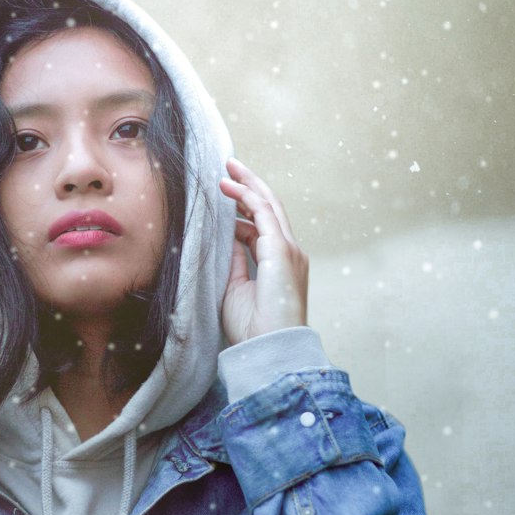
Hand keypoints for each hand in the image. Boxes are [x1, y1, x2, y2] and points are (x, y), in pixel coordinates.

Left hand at [218, 159, 308, 344]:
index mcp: (280, 264)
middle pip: (270, 208)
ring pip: (269, 205)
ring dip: (248, 184)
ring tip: (227, 168)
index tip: (225, 197)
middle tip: (230, 167)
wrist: (269, 347)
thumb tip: (226, 238)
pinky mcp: (281, 250)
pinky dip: (246, 197)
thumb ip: (235, 261)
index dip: (243, 211)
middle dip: (250, 185)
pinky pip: (263, 214)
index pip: (263, 227)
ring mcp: (288, 250)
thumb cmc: (252, 328)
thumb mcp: (235, 288)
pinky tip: (229, 187)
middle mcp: (289, 252)